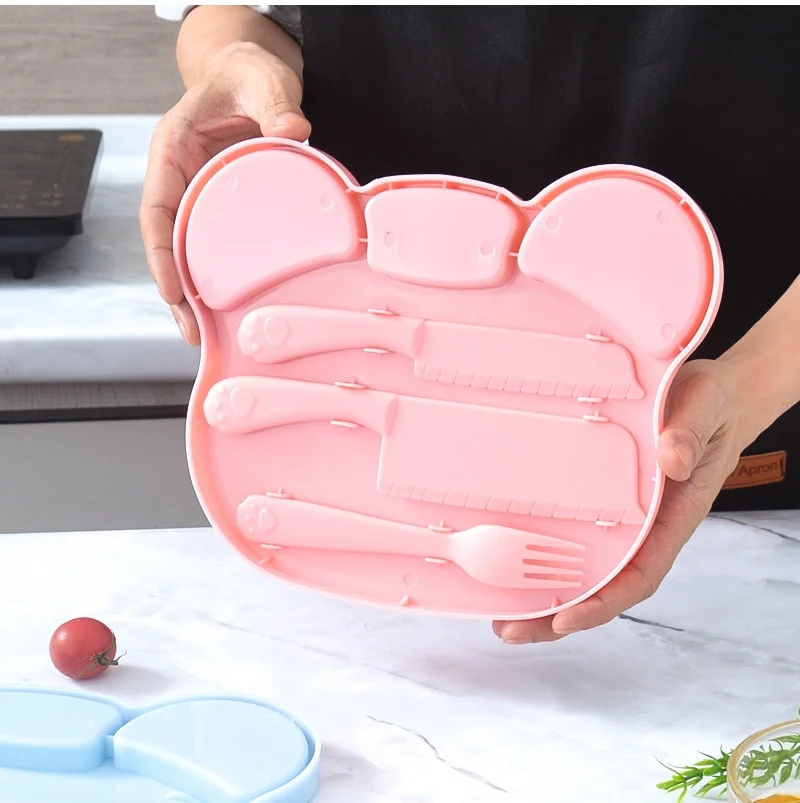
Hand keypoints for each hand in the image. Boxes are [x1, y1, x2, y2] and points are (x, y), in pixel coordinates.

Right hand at [139, 41, 310, 344]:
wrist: (252, 74)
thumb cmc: (247, 74)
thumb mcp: (261, 80)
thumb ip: (275, 103)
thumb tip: (293, 130)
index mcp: (172, 148)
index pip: (155, 209)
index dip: (160, 253)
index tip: (171, 291)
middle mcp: (180, 177)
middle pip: (168, 242)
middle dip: (175, 290)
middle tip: (193, 331)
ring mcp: (199, 194)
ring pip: (187, 250)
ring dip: (194, 294)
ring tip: (205, 334)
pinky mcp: (220, 205)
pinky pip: (212, 245)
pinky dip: (216, 278)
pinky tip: (229, 308)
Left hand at [494, 357, 746, 643]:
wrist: (714, 396)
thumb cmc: (711, 406)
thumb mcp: (703, 409)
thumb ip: (688, 435)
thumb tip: (671, 460)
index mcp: (674, 517)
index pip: (639, 575)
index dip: (603, 602)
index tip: (566, 618)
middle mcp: (647, 528)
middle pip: (604, 586)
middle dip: (559, 615)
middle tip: (509, 628)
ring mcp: (627, 519)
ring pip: (588, 570)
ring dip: (547, 595)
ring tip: (502, 614)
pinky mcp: (609, 502)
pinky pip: (580, 537)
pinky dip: (548, 556)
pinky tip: (515, 565)